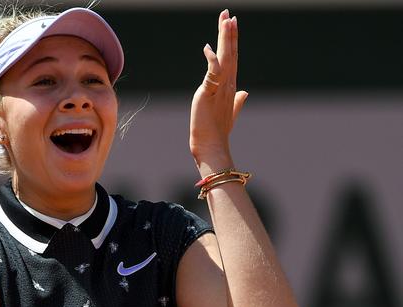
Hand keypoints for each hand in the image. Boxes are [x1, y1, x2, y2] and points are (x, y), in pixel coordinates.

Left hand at [189, 10, 247, 168]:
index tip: (231, 23)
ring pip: (224, 59)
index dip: (232, 40)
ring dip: (225, 40)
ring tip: (226, 21)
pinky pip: (212, 74)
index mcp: (231, 86)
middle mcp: (228, 84)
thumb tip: (245, 93)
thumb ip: (237, 101)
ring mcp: (220, 88)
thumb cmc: (218, 132)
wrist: (212, 146)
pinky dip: (211, 61)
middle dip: (229, 33)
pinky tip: (208, 48)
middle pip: (230, 54)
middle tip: (229, 14)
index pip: (232, 58)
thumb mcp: (229, 112)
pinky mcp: (209, 94)